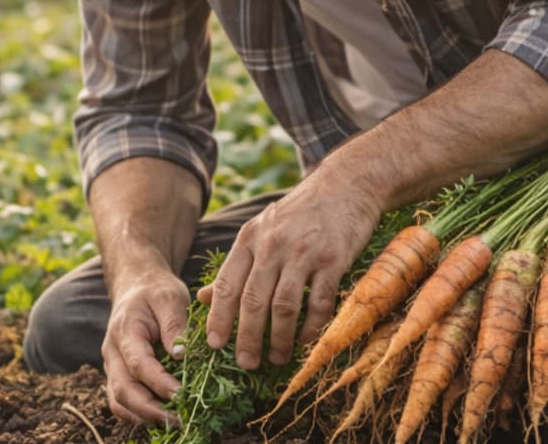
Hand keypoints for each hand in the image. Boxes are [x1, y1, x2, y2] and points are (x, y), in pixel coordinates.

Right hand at [101, 266, 190, 425]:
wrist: (136, 286)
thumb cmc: (155, 291)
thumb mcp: (169, 297)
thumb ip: (175, 324)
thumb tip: (181, 356)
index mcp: (124, 331)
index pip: (138, 364)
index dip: (159, 383)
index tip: (183, 394)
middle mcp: (113, 353)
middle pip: (123, 390)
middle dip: (151, 410)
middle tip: (181, 420)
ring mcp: (113, 367)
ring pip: (119, 402)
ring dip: (144, 417)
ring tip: (174, 422)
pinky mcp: (119, 375)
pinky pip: (122, 403)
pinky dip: (140, 415)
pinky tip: (163, 416)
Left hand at [198, 173, 382, 369]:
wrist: (345, 185)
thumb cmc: (299, 214)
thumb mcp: (259, 231)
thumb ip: (234, 266)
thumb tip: (203, 299)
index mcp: (249, 238)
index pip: (226, 284)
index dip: (218, 317)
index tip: (214, 345)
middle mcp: (272, 245)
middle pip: (253, 300)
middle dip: (246, 337)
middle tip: (245, 363)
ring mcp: (304, 252)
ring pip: (284, 306)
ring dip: (279, 339)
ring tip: (276, 358)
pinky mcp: (333, 259)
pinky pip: (319, 303)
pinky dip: (311, 327)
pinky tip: (305, 340)